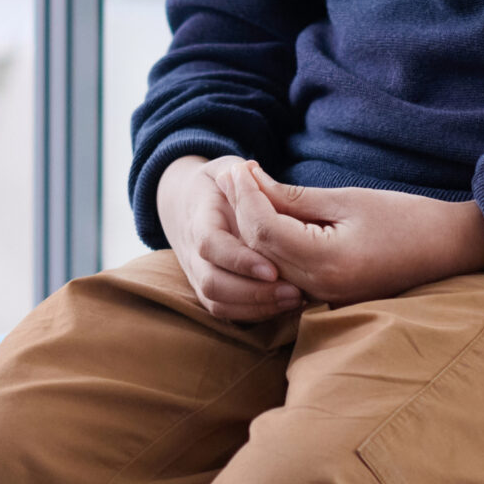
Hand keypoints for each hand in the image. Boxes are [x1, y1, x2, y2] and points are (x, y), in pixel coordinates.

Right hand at [155, 156, 306, 321]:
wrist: (187, 202)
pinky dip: (254, 314)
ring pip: (217, 302)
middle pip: (211, 282)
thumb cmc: (220, 184)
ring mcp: (197, 273)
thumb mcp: (230, 169)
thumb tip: (258, 176)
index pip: (210, 244)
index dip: (239, 260)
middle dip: (254, 293)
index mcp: (198, 218)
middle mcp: (192, 251)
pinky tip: (284, 307)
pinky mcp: (207, 289)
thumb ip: (245, 177)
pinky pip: (224, 311)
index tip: (273, 269)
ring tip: (295, 301)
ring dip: (257, 307)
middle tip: (295, 292)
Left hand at [220, 161, 483, 306]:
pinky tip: (268, 216)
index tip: (237, 168)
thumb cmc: (406, 218)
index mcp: (327, 263)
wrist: (451, 249)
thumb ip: (296, 199)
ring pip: (268, 264)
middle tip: (233, 175)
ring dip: (252, 228)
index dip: (245, 197)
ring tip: (245, 190)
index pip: (263, 231)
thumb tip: (253, 183)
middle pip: (258, 251)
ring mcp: (325, 298)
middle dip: (241, 211)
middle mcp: (320, 288)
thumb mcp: (347, 200)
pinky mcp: (330, 296)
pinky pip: (286, 272)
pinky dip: (271, 245)